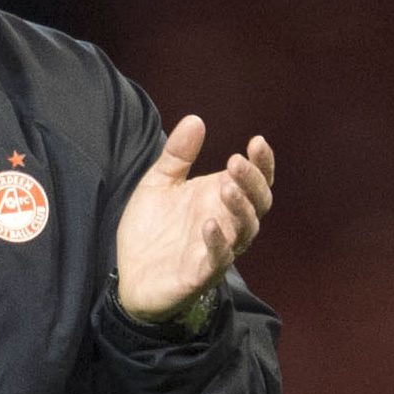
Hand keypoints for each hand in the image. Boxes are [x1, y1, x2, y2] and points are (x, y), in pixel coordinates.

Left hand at [113, 118, 274, 322]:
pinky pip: (218, 260)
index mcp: (220, 199)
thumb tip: (195, 119)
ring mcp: (217, 250)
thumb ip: (177, 155)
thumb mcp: (159, 183)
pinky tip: (208, 224)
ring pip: (245, 231)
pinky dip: (217, 243)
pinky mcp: (200, 274)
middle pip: (258, 203)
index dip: (263, 163)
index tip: (257, 141)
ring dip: (239, 208)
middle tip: (236, 161)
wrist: (130, 274)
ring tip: (226, 186)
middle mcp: (227, 224)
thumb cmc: (152, 229)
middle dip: (253, 181)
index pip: (255, 181)